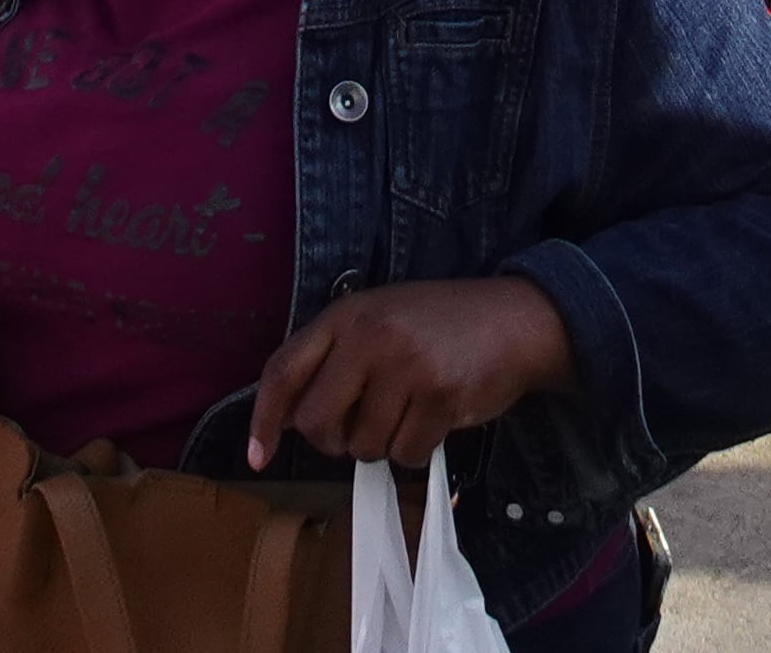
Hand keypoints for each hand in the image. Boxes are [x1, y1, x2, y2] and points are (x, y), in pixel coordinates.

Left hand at [245, 278, 574, 471]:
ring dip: (383, 444)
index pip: (284, 369)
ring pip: (363, 446)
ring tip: (409, 410)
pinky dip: (416, 450)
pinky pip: (405, 454)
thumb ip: (336, 359)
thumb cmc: (439, 326)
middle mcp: (370, 335)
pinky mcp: (439, 395)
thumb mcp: (379, 319)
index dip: (264, 418)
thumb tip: (292, 420)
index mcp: (346, 314)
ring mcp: (405, 365)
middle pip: (317, 421)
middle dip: (334, 440)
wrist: (514, 320)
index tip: (256, 457)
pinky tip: (434, 418)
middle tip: (360, 429)